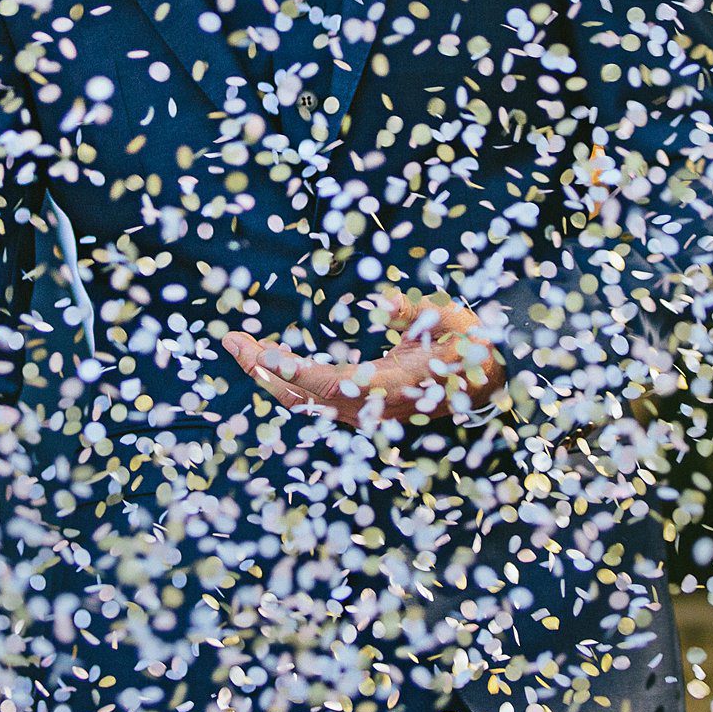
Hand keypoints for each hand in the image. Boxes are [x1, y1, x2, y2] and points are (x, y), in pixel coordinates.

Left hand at [222, 290, 504, 428]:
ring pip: (301, 400)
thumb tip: (382, 302)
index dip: (295, 371)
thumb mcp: (450, 321)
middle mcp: (368, 405)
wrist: (481, 382)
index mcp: (388, 387)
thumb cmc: (465, 347)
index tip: (262, 355)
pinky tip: (268, 357)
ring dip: (268, 374)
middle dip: (263, 370)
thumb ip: (415, 313)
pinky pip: (311, 396)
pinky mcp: (356, 404)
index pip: (330, 383)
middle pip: (302, 397)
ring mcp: (360, 409)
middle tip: (231, 340)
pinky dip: (285, 377)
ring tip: (240, 344)